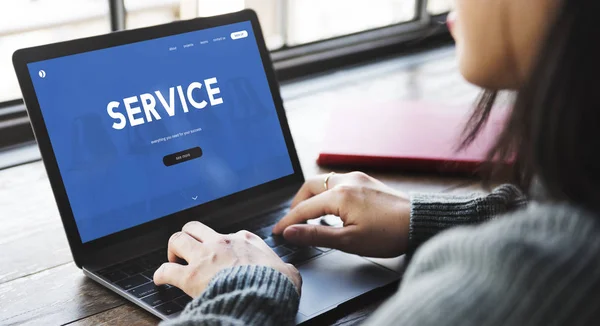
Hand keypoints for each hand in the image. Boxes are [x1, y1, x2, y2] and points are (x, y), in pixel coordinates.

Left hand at [154, 221, 301, 297]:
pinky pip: (166, 270)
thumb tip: (289, 273)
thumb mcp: (288, 272)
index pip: (229, 234)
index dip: (222, 244)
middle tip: (188, 250)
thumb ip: (284, 269)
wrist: (263, 296)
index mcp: (245, 240)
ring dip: (173, 249)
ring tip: (173, 259)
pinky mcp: (191, 276)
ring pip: (178, 239)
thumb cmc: (275, 285)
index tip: (221, 254)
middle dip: (189, 236)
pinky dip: (160, 274)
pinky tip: (160, 279)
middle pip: (195, 227)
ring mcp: (205, 257)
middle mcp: (222, 243)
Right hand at [272, 172, 409, 257]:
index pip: (304, 208)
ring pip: (324, 182)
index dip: (288, 221)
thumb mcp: (349, 241)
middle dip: (297, 203)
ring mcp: (357, 178)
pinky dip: (327, 193)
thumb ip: (316, 235)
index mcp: (339, 195)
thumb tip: (291, 232)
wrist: (420, 222)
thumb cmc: (389, 234)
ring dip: (312, 197)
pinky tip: (331, 208)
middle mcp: (346, 181)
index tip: (277, 232)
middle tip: (293, 221)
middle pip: (309, 186)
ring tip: (310, 216)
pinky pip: (338, 182)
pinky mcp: (366, 181)